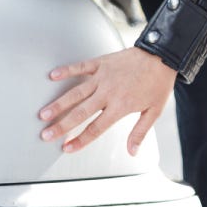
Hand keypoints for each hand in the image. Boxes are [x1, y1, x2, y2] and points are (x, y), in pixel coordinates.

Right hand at [37, 47, 176, 155]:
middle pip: (80, 112)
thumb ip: (140, 132)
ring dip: (58, 103)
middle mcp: (108, 92)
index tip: (67, 148)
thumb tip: (132, 151)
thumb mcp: (154, 111)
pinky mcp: (101, 62)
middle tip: (45, 134)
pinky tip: (52, 76)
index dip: (80, 140)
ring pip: (76, 92)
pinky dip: (67, 70)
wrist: (162, 55)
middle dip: (61, 125)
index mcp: (120, 106)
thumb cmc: (158, 83)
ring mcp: (103, 76)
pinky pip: (81, 67)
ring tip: (43, 113)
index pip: (96, 128)